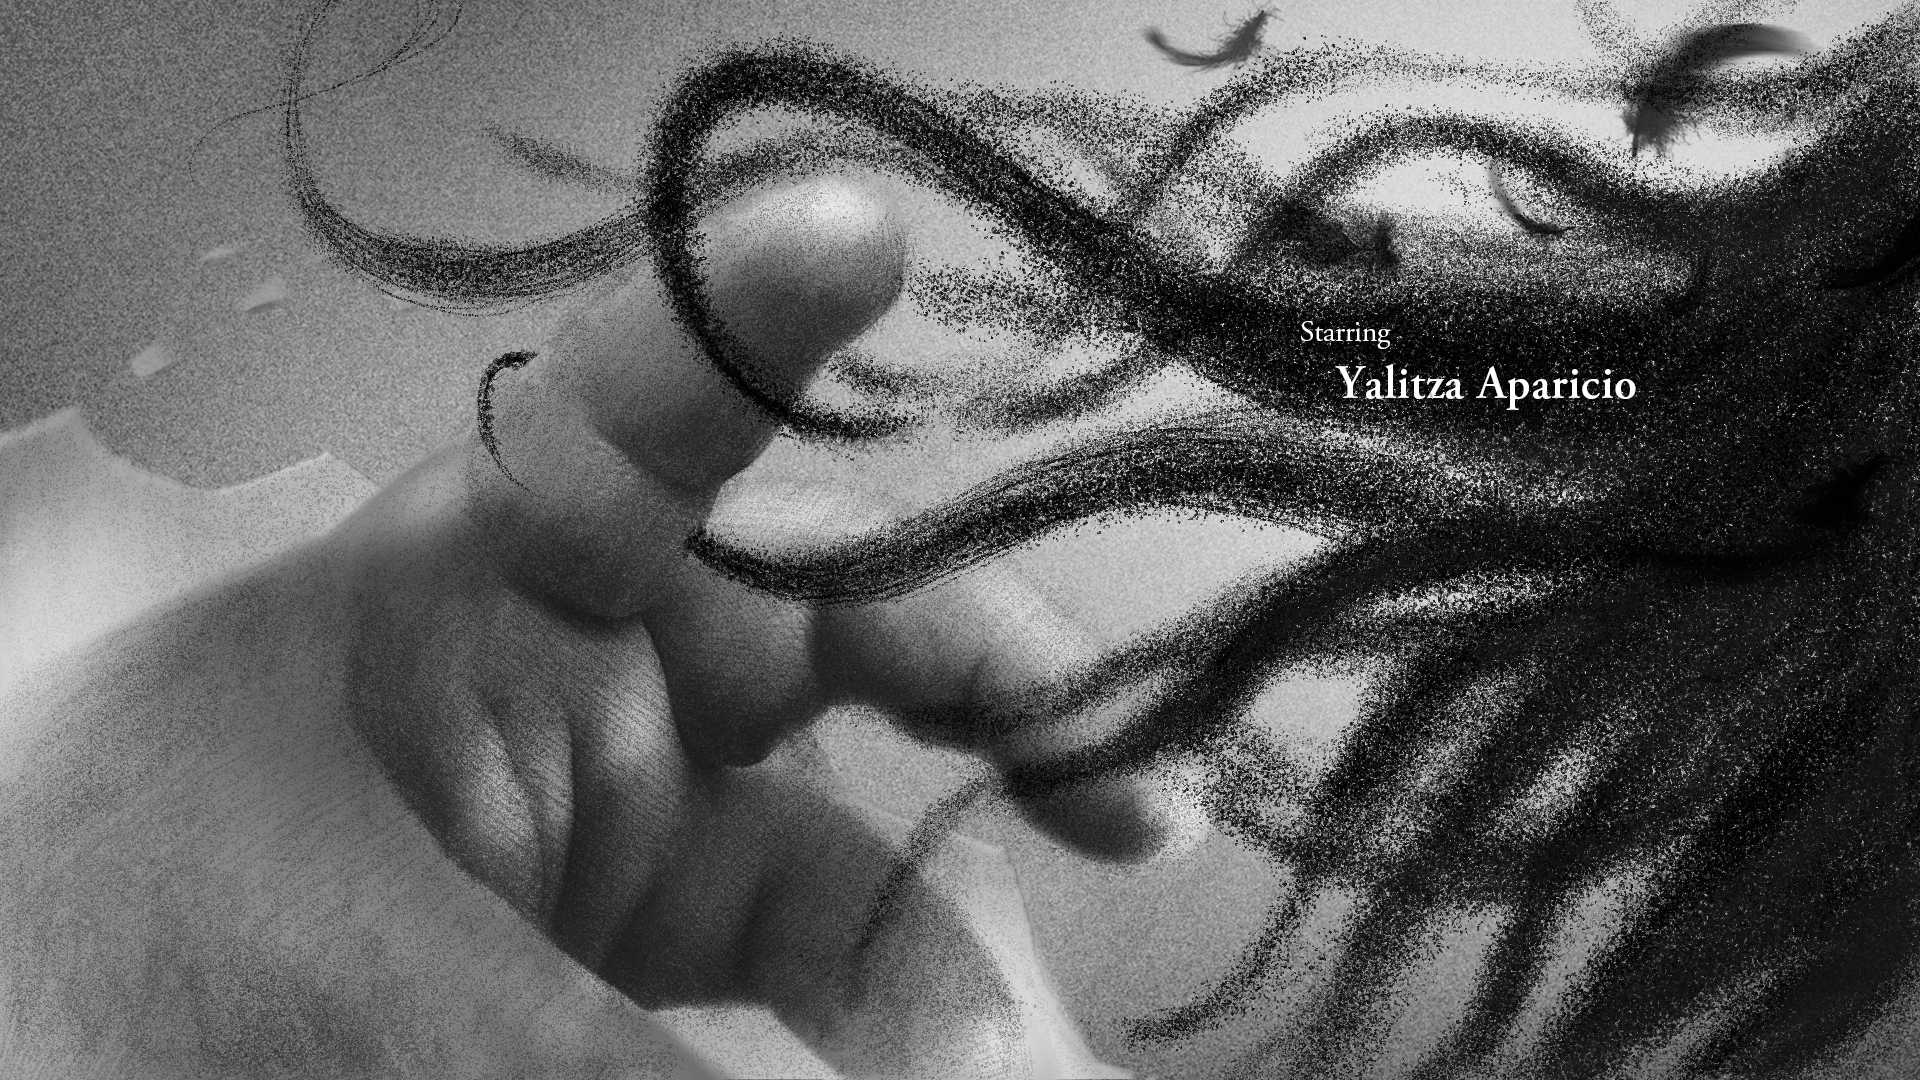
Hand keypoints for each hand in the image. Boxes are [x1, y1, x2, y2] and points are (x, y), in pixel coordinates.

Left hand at [0, 174, 1177, 1078]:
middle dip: (981, 682)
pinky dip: (879, 1023)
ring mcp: (599, 823)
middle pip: (819, 626)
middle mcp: (552, 677)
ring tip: (1014, 1058)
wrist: (37, 1079)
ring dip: (942, 941)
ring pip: (829, 834)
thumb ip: (628, 1038)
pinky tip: (944, 1066)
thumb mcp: (359, 971)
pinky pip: (785, 949)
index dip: (751, 321)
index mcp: (449, 589)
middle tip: (1120, 775)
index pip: (633, 420)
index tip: (861, 253)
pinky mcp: (616, 947)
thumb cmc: (101, 963)